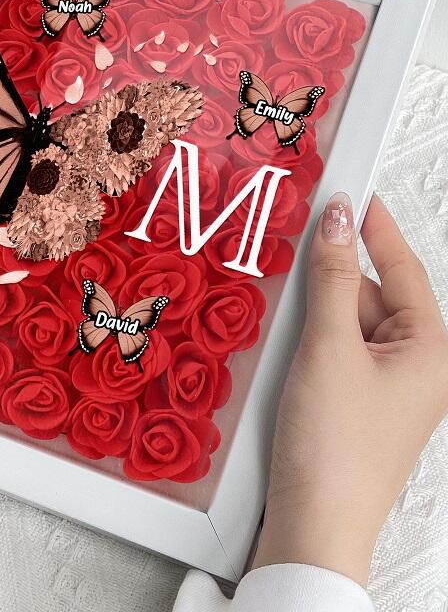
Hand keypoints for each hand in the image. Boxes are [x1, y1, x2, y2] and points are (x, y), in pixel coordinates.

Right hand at [254, 192, 447, 584]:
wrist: (314, 524)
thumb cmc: (334, 442)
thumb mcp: (329, 347)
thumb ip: (333, 278)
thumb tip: (338, 218)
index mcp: (431, 350)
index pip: (405, 267)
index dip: (376, 226)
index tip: (351, 190)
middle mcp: (416, 367)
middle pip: (372, 296)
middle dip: (334, 276)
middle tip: (294, 248)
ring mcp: (387, 388)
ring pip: (350, 324)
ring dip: (318, 310)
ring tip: (286, 311)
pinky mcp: (357, 404)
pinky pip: (338, 352)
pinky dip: (313, 339)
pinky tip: (286, 342)